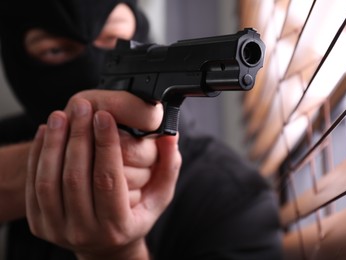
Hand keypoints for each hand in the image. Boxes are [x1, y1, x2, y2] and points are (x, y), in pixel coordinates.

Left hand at [25, 97, 180, 259]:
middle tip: (82, 107)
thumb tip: (170, 137)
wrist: (105, 247)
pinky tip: (47, 132)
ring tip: (61, 116)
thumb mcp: (158, 196)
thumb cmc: (133, 217)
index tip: (104, 116)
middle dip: (79, 137)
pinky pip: (34, 185)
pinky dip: (38, 155)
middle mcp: (85, 231)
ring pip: (50, 180)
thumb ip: (168, 167)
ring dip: (54, 144)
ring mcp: (58, 229)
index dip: (106, 145)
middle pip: (76, 177)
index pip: (108, 180)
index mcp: (117, 225)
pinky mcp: (39, 224)